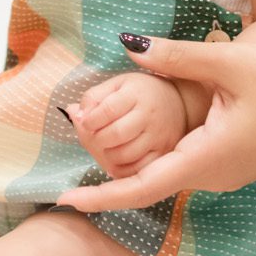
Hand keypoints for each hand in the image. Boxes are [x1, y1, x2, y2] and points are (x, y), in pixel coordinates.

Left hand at [53, 36, 255, 213]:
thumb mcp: (228, 63)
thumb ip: (175, 56)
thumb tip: (128, 45)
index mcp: (207, 158)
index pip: (142, 187)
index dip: (102, 196)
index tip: (67, 200)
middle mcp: (214, 174)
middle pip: (150, 182)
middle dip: (108, 172)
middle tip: (73, 151)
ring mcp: (227, 172)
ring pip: (169, 173)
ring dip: (134, 162)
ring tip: (98, 141)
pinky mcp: (235, 161)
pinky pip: (187, 164)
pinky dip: (159, 155)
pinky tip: (144, 136)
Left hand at [66, 72, 187, 179]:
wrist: (181, 104)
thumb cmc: (142, 93)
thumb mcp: (118, 84)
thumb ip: (94, 96)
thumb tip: (74, 113)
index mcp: (138, 93)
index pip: (108, 109)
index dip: (91, 119)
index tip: (84, 122)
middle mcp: (152, 117)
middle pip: (115, 135)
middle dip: (97, 139)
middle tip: (93, 136)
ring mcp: (161, 138)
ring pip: (125, 156)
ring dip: (107, 155)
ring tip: (105, 147)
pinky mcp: (165, 156)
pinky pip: (138, 171)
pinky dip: (123, 171)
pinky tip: (117, 162)